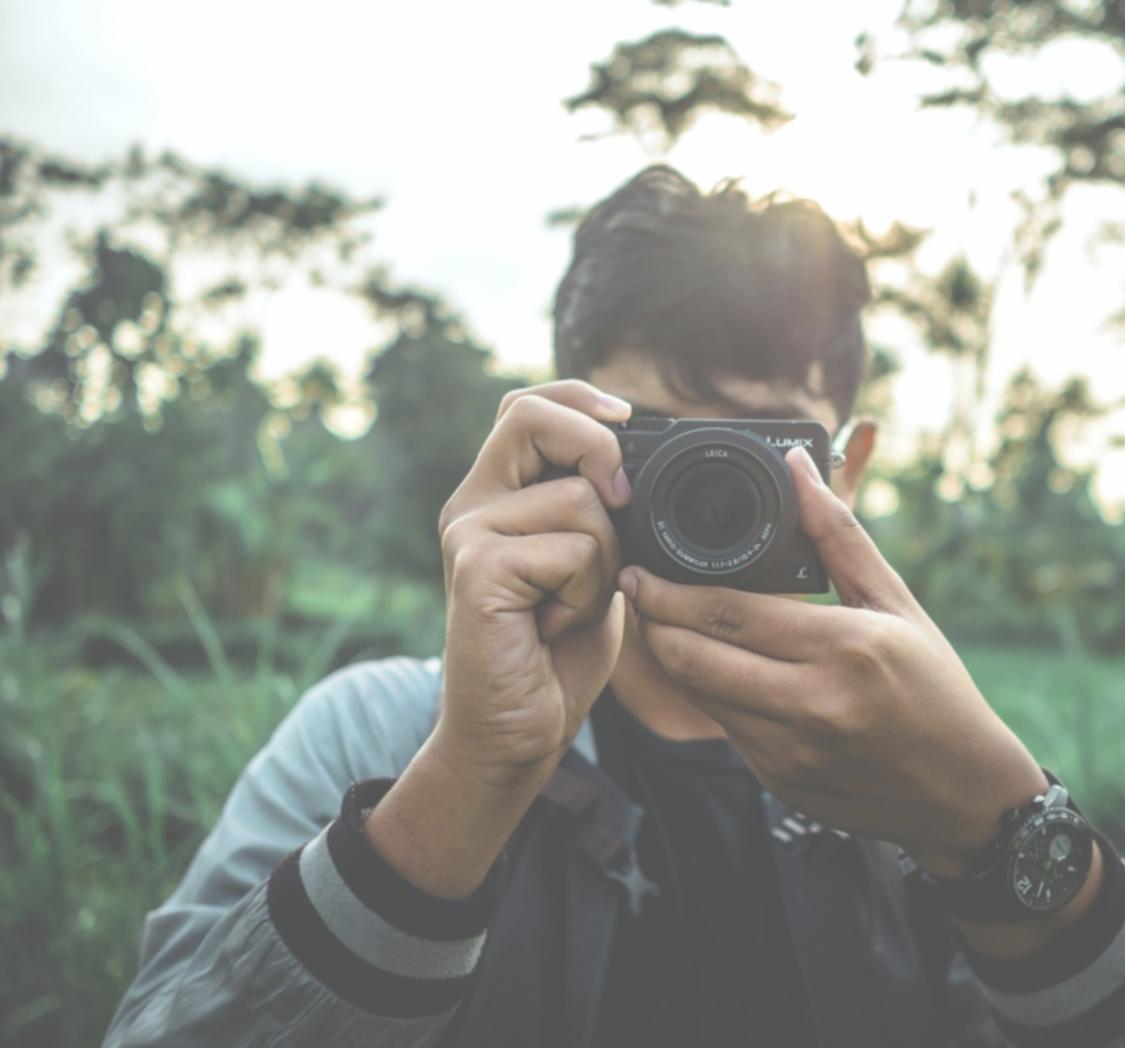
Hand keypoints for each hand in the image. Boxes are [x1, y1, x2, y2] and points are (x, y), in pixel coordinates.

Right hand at [434, 380, 633, 786]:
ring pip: (580, 499)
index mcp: (495, 496)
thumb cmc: (555, 654)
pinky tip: (553, 626)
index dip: (577, 398)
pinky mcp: (478, 569)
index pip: (524, 407)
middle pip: (533, 417)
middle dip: (598, 450)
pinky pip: (574, 549)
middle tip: (620, 505)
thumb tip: (636, 466)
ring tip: (571, 605)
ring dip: (606, 562)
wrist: (516, 733)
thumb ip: (599, 514)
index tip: (628, 416)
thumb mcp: (590, 566)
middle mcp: (472, 505)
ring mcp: (468, 534)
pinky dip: (587, 594)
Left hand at [622, 445, 1047, 873]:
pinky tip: (711, 665)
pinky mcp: (779, 780)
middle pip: (694, 657)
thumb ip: (838, 533)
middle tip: (637, 591)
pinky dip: (707, 692)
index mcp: (845, 649)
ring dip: (673, 656)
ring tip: (664, 622)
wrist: (962, 793)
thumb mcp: (896, 602)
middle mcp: (814, 705)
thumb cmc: (934, 687)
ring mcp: (791, 751)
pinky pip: (723, 727)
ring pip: (699, 695)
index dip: (669, 592)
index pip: (729, 613)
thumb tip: (798, 467)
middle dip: (652, 622)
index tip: (640, 570)